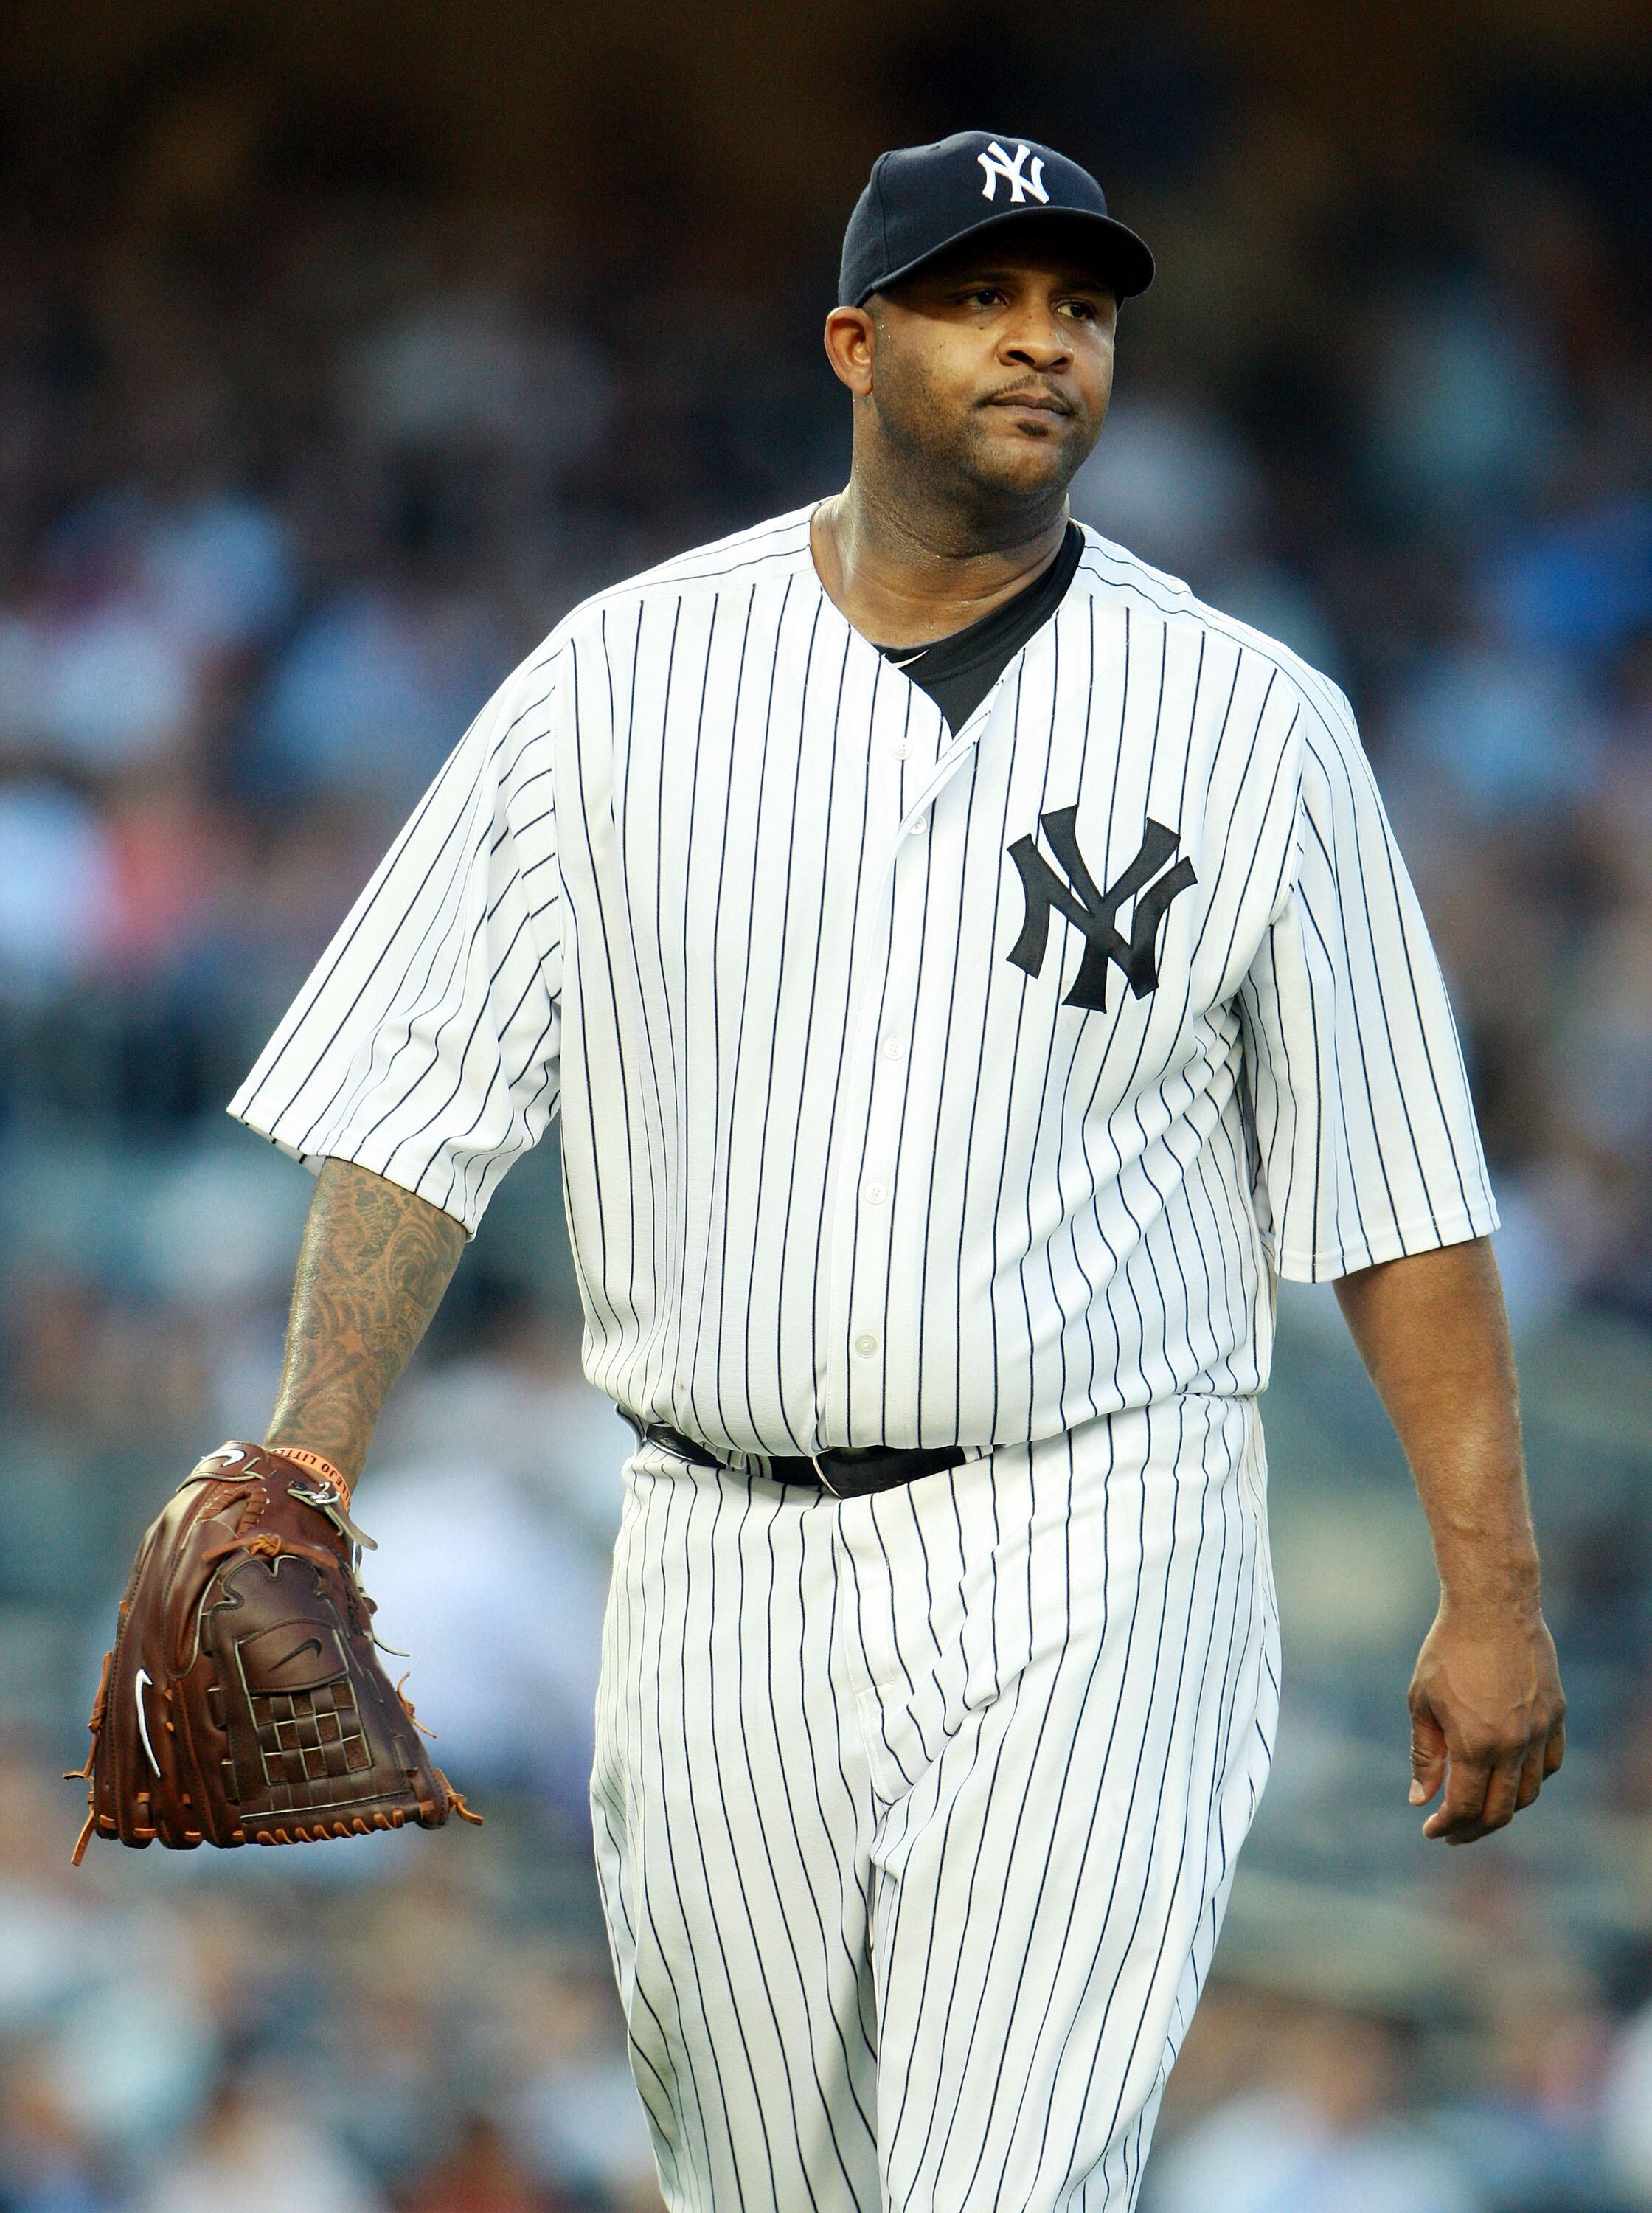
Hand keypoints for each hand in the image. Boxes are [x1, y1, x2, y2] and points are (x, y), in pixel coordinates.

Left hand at [1406, 1599, 1564, 1844]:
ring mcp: (1541, 1731)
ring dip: (1504, 1808)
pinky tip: (1510, 1778)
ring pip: (1529, 1791)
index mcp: (1477, 1744)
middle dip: (1473, 1829)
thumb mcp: (1422, 1701)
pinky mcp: (1556, 1715)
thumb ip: (1425, 1755)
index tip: (1431, 1830)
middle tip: (1452, 1833)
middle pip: (1501, 1810)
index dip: (1447, 1825)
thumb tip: (1420, 1800)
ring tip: (1479, 1809)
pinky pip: (1550, 1763)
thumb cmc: (1448, 1650)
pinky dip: (1531, 1779)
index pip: (1466, 1807)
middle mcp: (1515, 1744)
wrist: (1493, 1607)